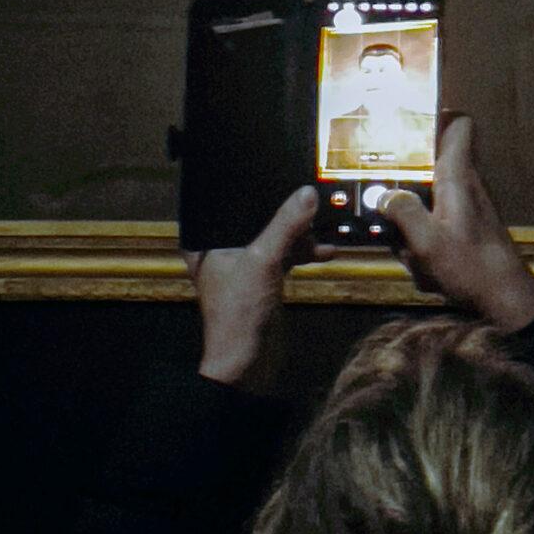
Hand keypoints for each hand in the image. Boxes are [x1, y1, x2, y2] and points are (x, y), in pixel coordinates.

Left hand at [184, 185, 321, 389]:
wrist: (246, 366)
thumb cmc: (239, 313)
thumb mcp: (263, 260)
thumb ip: (285, 226)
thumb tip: (308, 193)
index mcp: (207, 240)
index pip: (231, 200)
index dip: (254, 186)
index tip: (280, 167)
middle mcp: (222, 247)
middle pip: (257, 217)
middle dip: (284, 209)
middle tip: (311, 191)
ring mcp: (245, 264)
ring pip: (275, 235)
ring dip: (299, 231)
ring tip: (325, 221)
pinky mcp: (264, 280)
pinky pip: (286, 255)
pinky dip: (304, 251)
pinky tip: (326, 249)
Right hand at [383, 116, 533, 330]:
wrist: (509, 301)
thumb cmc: (472, 266)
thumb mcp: (428, 242)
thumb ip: (403, 212)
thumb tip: (383, 194)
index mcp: (458, 176)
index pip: (459, 124)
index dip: (436, 115)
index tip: (405, 122)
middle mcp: (466, 183)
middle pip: (432, 162)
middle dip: (406, 177)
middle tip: (380, 190)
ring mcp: (467, 206)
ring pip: (430, 196)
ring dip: (413, 217)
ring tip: (405, 246)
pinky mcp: (467, 227)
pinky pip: (436, 222)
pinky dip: (424, 239)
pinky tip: (420, 267)